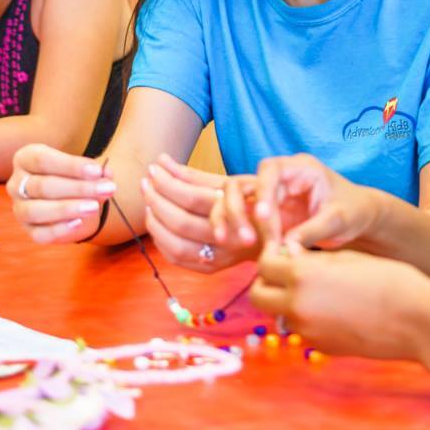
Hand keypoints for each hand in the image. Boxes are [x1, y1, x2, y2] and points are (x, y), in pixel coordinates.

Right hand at [8, 143, 116, 242]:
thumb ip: (95, 170)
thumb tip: (105, 174)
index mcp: (26, 159)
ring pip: (35, 211)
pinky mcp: (29, 230)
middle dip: (78, 188)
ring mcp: (20, 208)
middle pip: (42, 186)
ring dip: (67, 209)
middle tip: (108, 189)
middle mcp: (17, 183)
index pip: (42, 160)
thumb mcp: (84, 167)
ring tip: (94, 207)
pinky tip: (79, 223)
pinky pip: (39, 234)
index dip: (71, 166)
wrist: (73, 197)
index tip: (97, 171)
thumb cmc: (75, 174)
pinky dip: (59, 230)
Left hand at [140, 154, 254, 272]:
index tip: (154, 168)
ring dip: (155, 222)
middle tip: (146, 183)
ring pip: (175, 245)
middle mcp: (231, 239)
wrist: (284, 236)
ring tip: (148, 202)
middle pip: (181, 222)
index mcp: (239, 212)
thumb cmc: (260, 202)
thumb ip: (196, 176)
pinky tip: (157, 222)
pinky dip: (161, 240)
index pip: (191, 197)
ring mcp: (222, 258)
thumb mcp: (234, 182)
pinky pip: (178, 259)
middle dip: (156, 201)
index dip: (168, 183)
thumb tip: (162, 161)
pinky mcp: (213, 268)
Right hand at [211, 153, 384, 250]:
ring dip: (231, 219)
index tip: (265, 217)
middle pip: (243, 183)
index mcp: (301, 169)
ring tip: (241, 243)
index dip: (263, 192)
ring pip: (235, 199)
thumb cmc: (352, 211)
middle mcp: (281, 178)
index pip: (269, 170)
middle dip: (239, 210)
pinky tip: (236, 245)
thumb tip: (285, 248)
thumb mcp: (337, 221)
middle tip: (249, 239)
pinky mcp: (265, 212)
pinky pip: (240, 216)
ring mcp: (270, 195)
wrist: (358, 218)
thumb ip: (311, 232)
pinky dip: (233, 228)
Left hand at [250, 242, 429, 359]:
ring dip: (286, 301)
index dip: (271, 254)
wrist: (416, 320)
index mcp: (302, 276)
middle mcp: (297, 305)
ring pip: (279, 314)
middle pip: (258, 295)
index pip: (264, 264)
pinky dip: (307, 318)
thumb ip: (312, 259)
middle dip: (265, 281)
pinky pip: (302, 330)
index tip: (281, 250)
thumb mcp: (346, 258)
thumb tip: (289, 257)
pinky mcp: (321, 348)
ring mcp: (307, 331)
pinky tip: (333, 308)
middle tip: (285, 272)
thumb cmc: (388, 278)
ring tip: (315, 289)